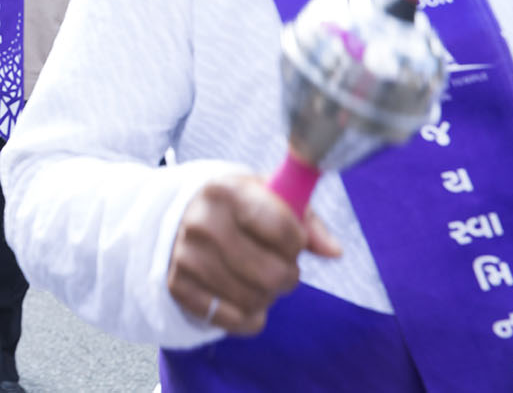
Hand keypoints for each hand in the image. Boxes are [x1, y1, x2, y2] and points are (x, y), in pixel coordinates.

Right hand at [167, 175, 341, 335]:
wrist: (186, 216)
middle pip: (271, 274)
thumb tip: (334, 251)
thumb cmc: (242, 208)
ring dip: (268, 296)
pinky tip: (243, 297)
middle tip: (281, 267)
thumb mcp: (272, 199)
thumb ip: (307, 222)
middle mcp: (200, 222)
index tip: (293, 240)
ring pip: (254, 301)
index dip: (297, 242)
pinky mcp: (178, 286)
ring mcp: (186, 256)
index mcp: (226, 191)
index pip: (282, 229)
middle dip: (288, 275)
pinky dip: (249, 316)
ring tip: (259, 279)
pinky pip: (234, 320)